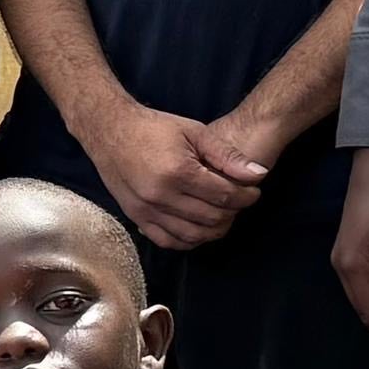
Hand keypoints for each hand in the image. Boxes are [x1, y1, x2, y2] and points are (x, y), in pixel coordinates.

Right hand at [83, 99, 268, 252]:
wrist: (109, 130)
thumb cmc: (153, 127)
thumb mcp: (194, 132)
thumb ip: (227, 155)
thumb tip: (258, 174)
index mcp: (178, 171)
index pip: (224, 196)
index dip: (246, 196)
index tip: (253, 191)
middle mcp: (161, 195)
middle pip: (211, 218)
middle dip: (234, 212)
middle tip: (240, 201)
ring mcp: (146, 210)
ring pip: (192, 235)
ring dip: (215, 230)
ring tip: (223, 216)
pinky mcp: (136, 217)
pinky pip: (168, 241)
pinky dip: (188, 240)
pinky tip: (199, 229)